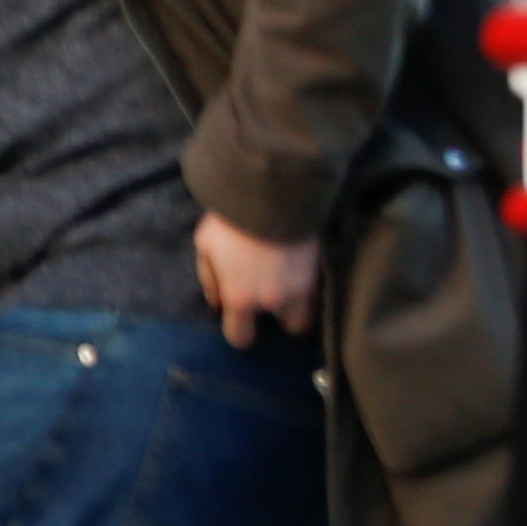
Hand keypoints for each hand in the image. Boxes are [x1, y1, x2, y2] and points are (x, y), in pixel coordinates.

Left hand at [193, 212, 325, 348]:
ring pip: (310, 310)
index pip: (241, 337)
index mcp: (241, 298)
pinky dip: (312, 285)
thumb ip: (209, 278)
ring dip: (300, 303)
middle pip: (289, 328)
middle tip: (273, 297)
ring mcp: (303, 285)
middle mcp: (275, 300)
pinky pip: (320, 289)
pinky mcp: (321, 267)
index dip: (240, 332)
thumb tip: (216, 301)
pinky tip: (301, 268)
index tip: (240, 322)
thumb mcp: (206, 244)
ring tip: (291, 284)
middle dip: (281, 317)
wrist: (272, 188)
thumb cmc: (232, 218)